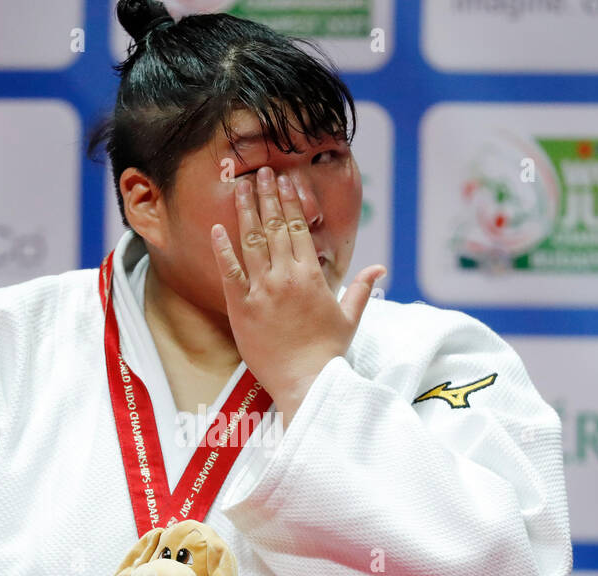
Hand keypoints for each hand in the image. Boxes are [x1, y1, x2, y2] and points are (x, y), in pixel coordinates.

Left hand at [211, 166, 385, 426]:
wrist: (305, 381)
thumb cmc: (328, 353)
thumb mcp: (350, 318)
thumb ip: (362, 289)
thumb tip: (379, 268)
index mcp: (311, 275)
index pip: (298, 229)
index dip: (290, 202)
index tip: (285, 181)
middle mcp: (285, 276)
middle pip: (273, 228)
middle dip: (268, 197)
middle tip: (261, 172)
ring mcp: (261, 290)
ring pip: (250, 243)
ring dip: (245, 212)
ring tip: (241, 188)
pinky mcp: (241, 308)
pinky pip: (229, 272)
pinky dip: (222, 250)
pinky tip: (217, 228)